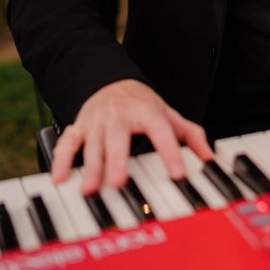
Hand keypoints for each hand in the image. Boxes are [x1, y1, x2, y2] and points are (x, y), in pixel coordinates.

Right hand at [51, 79, 213, 193]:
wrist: (110, 81)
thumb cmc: (141, 104)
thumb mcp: (167, 114)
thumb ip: (189, 134)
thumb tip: (209, 157)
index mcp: (146, 112)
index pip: (161, 131)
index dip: (170, 152)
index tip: (177, 173)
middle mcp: (120, 115)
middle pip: (118, 139)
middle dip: (117, 161)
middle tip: (118, 183)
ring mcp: (97, 121)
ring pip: (92, 145)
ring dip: (90, 167)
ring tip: (90, 189)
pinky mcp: (78, 126)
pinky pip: (67, 143)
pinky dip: (61, 159)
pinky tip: (60, 177)